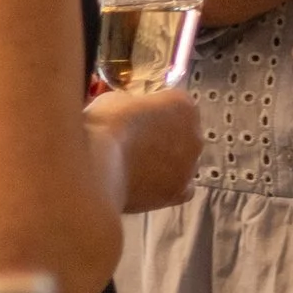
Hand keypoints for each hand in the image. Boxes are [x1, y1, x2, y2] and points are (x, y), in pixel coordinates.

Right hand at [87, 86, 202, 211]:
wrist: (98, 165)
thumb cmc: (106, 125)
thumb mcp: (119, 100)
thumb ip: (137, 106)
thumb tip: (135, 115)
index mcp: (183, 104)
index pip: (177, 105)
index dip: (157, 111)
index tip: (139, 119)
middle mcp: (194, 133)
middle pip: (184, 134)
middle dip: (165, 137)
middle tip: (138, 144)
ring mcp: (190, 164)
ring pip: (185, 162)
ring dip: (169, 162)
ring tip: (139, 168)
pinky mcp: (179, 192)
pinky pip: (183, 189)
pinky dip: (170, 186)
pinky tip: (150, 186)